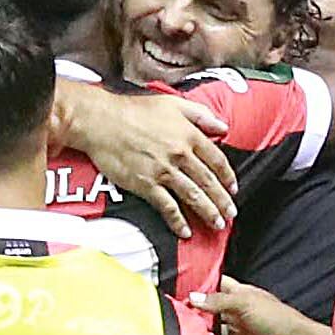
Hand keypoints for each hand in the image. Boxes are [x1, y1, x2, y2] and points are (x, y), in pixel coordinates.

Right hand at [60, 85, 235, 234]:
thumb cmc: (134, 110)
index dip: (227, 176)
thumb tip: (223, 126)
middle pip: (208, 182)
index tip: (233, 188)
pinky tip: (185, 231)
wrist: (101, 121)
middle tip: (230, 215)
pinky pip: (167, 206)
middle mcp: (180, 154)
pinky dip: (178, 220)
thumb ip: (201, 115)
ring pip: (193, 196)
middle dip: (222, 201)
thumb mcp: (173, 103)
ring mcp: (163, 171)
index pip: (216, 160)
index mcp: (189, 135)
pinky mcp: (146, 184)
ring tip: (217, 224)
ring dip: (208, 213)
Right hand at [192, 280, 327, 334]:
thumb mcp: (246, 303)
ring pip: (215, 333)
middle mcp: (239, 314)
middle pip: (213, 311)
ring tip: (182, 334)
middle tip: (175, 313)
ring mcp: (239, 334)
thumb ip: (218, 301)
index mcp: (242, 295)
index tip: (181, 287)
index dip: (203, 285)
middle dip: (197, 312)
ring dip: (202, 334)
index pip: (219, 286)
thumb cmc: (279, 320)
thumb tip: (193, 298)